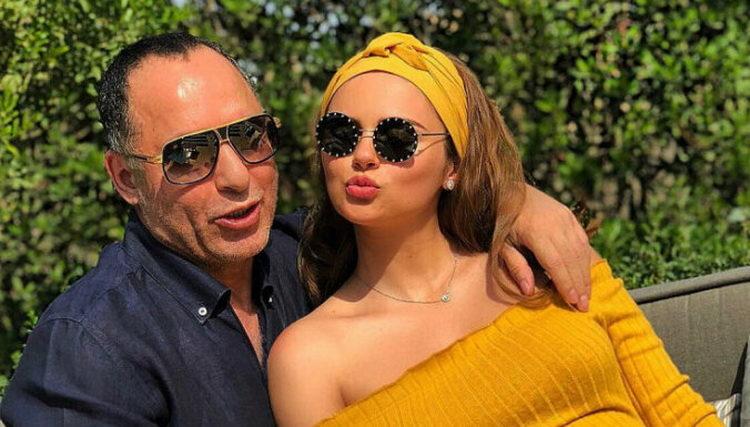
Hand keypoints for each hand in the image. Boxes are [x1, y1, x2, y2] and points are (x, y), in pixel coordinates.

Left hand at [503, 184, 590, 310]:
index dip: (565, 283)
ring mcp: (564, 217)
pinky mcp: (569, 215)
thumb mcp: (501, 245)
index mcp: (536, 231)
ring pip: (580, 250)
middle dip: (579, 284)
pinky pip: (582, 240)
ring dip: (585, 274)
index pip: (556, 262)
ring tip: (587, 296)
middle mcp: (555, 223)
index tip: (573, 302)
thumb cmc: (501, 223)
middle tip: (584, 306)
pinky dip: (585, 259)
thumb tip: (528, 291)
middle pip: (572, 258)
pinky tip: (585, 275)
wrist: (507, 191)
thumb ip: (515, 266)